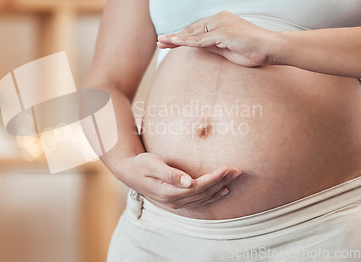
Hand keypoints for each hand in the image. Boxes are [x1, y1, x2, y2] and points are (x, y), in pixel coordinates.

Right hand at [116, 153, 240, 208]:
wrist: (129, 173)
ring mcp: (176, 203)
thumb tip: (188, 181)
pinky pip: (199, 201)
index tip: (227, 168)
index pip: (198, 187)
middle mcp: (174, 201)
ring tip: (234, 177)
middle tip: (237, 170)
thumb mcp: (152, 164)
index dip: (214, 178)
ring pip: (204, 197)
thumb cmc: (140, 164)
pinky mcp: (177, 201)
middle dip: (222, 181)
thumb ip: (170, 173)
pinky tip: (223, 190)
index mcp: (169, 192)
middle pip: (204, 193)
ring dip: (220, 187)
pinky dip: (213, 196)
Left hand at [157, 11, 277, 66]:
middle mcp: (219, 19)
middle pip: (192, 29)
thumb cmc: (252, 50)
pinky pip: (200, 40)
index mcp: (221, 21)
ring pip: (193, 33)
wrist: (271, 48)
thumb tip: (196, 46)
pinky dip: (186, 42)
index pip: (197, 29)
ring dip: (176, 38)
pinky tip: (174, 42)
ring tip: (162, 42)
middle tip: (160, 41)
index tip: (169, 41)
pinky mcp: (223, 33)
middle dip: (175, 36)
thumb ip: (211, 45)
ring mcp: (221, 25)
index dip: (182, 35)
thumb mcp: (226, 49)